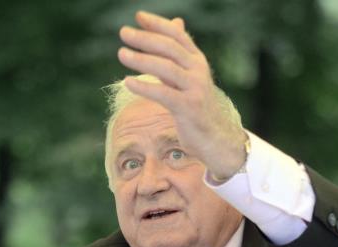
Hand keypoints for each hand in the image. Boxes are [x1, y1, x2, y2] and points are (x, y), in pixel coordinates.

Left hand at [117, 11, 247, 180]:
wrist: (216, 138)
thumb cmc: (197, 106)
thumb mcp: (188, 77)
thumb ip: (178, 53)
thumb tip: (176, 22)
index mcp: (197, 61)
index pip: (177, 36)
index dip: (158, 24)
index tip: (138, 16)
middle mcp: (199, 71)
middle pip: (170, 49)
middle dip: (146, 39)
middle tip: (124, 32)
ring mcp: (195, 89)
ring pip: (167, 68)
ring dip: (142, 60)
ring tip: (121, 53)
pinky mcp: (189, 108)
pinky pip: (164, 94)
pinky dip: (145, 87)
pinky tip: (127, 82)